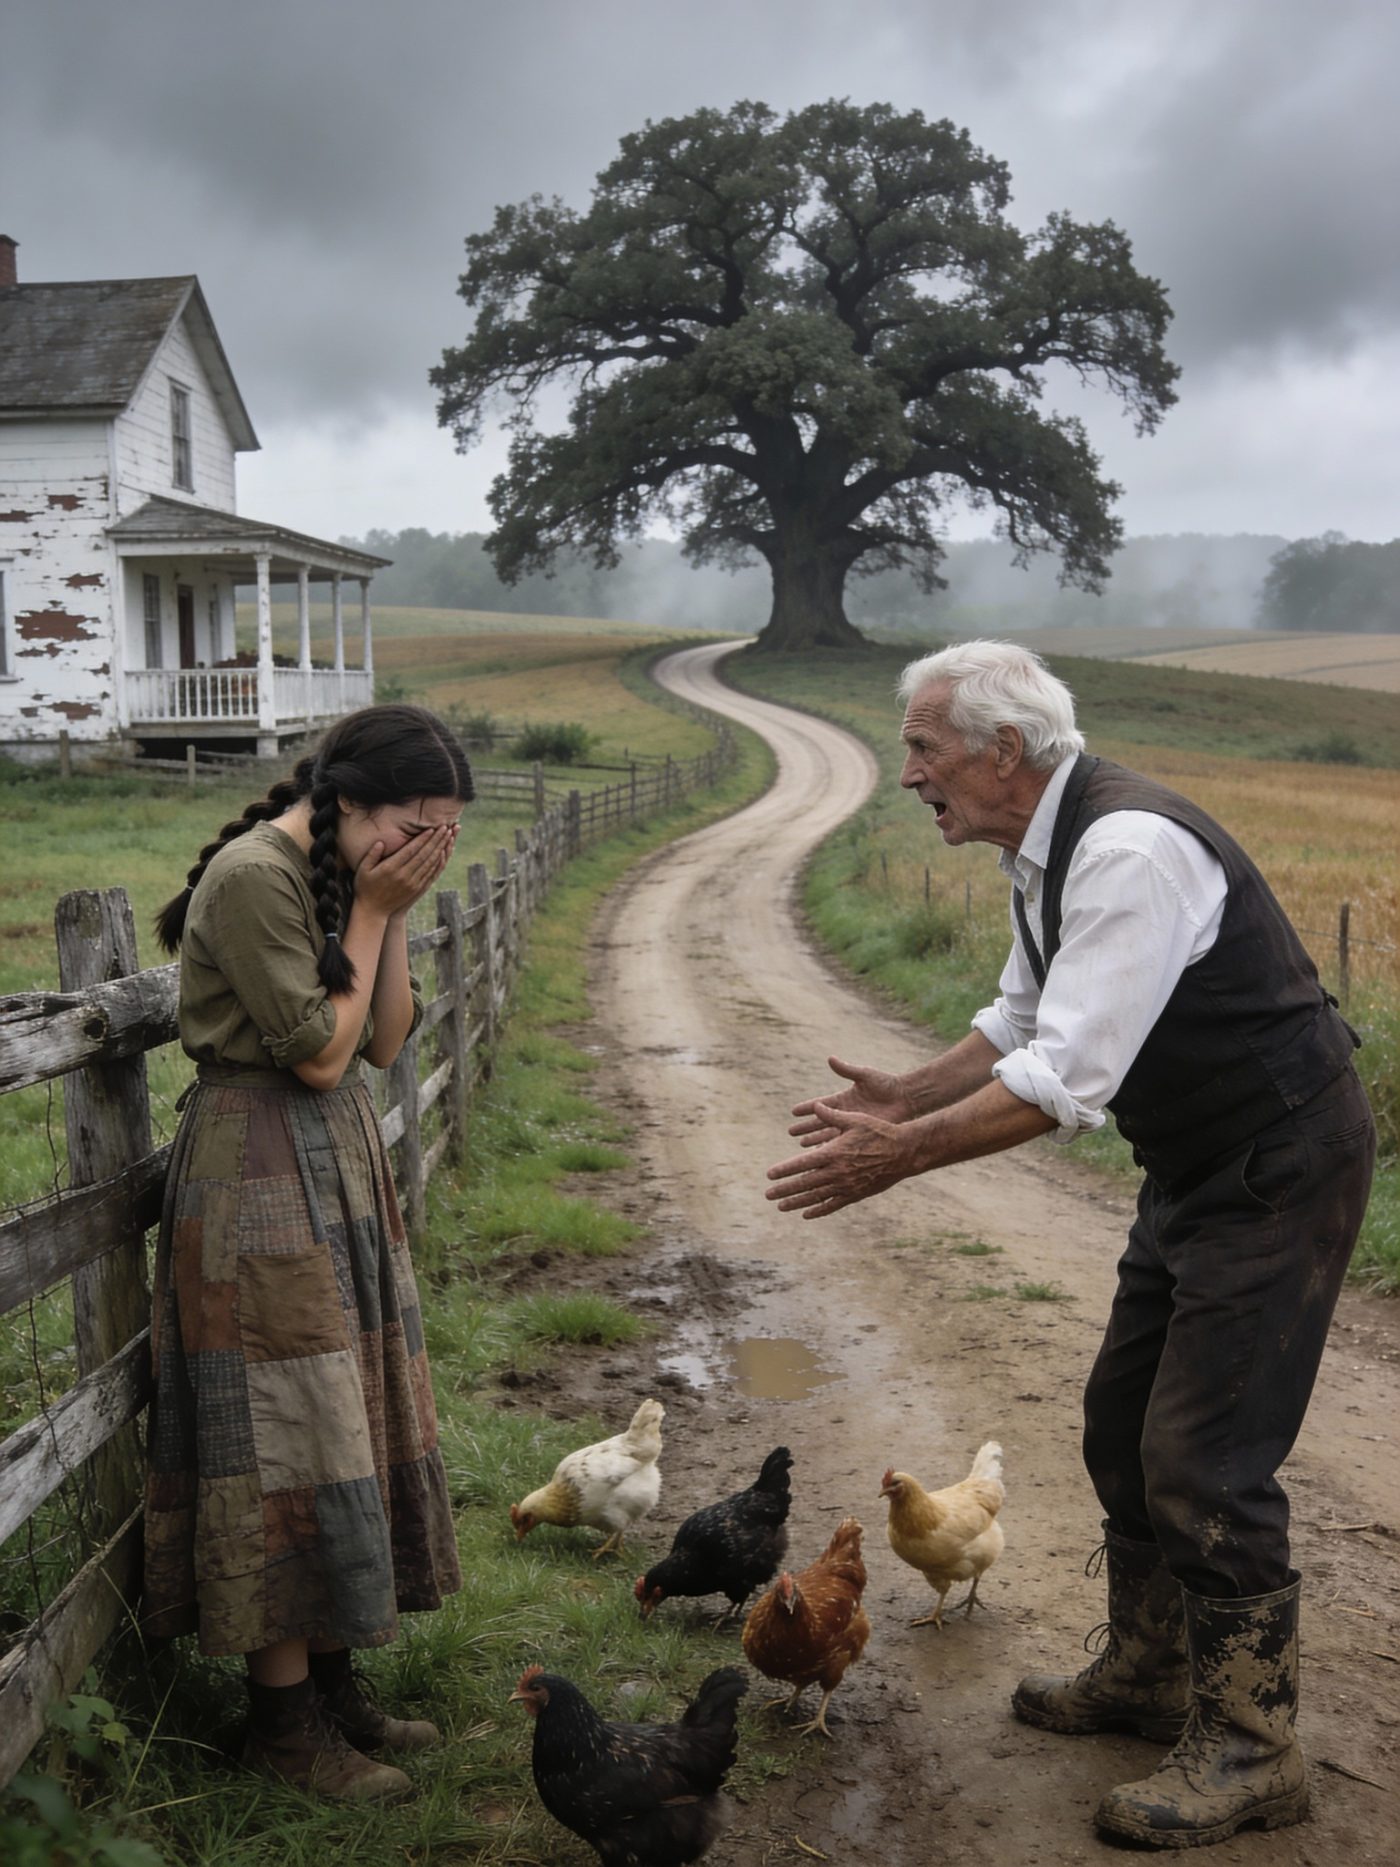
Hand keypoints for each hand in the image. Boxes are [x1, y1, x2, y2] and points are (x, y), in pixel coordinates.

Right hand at [354, 824, 456, 916]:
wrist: (373, 911)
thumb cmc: (365, 888)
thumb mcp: (363, 870)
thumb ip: (371, 855)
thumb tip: (381, 842)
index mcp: (390, 868)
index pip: (410, 850)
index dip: (422, 839)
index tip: (432, 828)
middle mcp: (404, 876)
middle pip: (424, 855)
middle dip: (436, 840)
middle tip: (445, 827)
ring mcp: (412, 883)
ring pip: (430, 863)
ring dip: (440, 849)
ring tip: (448, 837)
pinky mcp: (417, 889)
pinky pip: (430, 874)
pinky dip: (438, 863)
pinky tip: (444, 853)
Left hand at [766, 1103, 916, 1219]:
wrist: (904, 1152)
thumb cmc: (879, 1131)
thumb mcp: (855, 1119)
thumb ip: (832, 1116)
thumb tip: (815, 1107)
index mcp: (834, 1152)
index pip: (801, 1164)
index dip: (784, 1170)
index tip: (769, 1175)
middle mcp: (837, 1172)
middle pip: (805, 1183)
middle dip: (785, 1190)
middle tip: (768, 1195)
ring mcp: (847, 1185)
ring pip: (817, 1197)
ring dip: (797, 1202)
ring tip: (781, 1206)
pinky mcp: (857, 1194)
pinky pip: (834, 1204)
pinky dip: (819, 1210)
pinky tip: (807, 1214)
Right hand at [789, 1055, 911, 1145]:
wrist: (905, 1098)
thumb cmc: (886, 1084)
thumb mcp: (864, 1075)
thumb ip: (847, 1069)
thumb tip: (830, 1058)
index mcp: (843, 1098)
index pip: (820, 1104)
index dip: (807, 1108)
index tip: (793, 1111)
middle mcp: (845, 1113)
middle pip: (821, 1122)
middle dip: (806, 1127)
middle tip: (791, 1133)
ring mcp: (853, 1125)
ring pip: (830, 1135)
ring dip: (816, 1140)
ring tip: (803, 1146)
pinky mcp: (862, 1134)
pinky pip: (843, 1144)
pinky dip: (834, 1149)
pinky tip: (824, 1156)